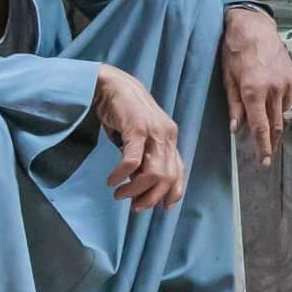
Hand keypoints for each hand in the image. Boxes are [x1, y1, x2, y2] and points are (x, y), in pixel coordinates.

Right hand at [96, 66, 185, 210]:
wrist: (113, 84)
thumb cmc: (124, 112)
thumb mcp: (141, 137)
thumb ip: (145, 157)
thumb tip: (140, 185)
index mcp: (170, 138)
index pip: (179, 171)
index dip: (173, 193)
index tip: (162, 207)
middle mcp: (167, 136)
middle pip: (167, 178)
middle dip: (151, 198)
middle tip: (134, 206)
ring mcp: (153, 132)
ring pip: (153, 173)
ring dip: (135, 190)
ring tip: (119, 195)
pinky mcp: (136, 128)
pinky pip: (132, 160)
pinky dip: (121, 175)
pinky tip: (112, 180)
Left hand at [221, 8, 291, 166]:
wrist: (254, 27)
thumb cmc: (234, 51)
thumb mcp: (227, 78)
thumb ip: (234, 105)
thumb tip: (236, 129)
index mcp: (254, 91)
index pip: (260, 127)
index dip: (262, 147)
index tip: (264, 162)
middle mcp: (273, 90)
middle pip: (276, 125)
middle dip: (273, 144)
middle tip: (268, 157)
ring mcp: (286, 83)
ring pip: (286, 116)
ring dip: (280, 130)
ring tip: (274, 141)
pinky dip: (287, 113)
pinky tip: (280, 118)